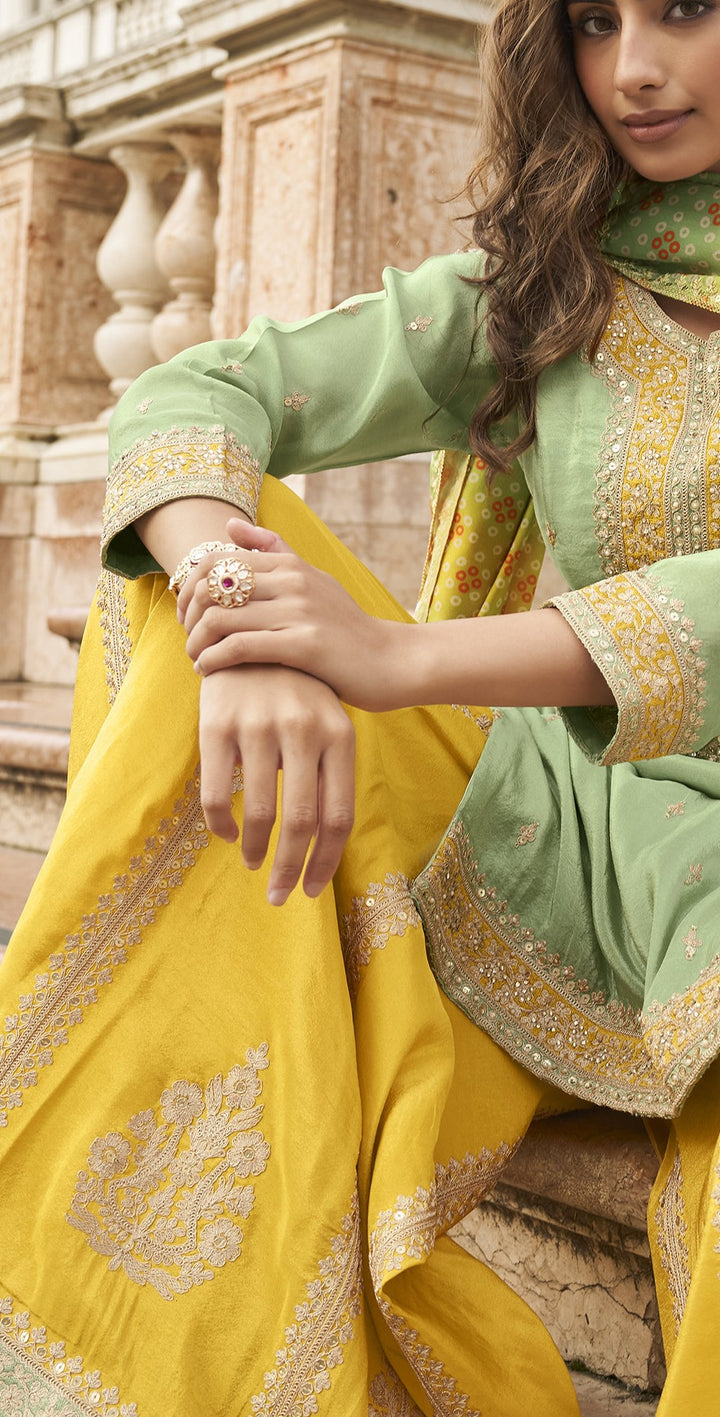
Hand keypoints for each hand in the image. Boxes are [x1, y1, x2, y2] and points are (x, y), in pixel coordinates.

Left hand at [182, 520, 415, 711]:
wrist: (391, 660)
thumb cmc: (345, 626)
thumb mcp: (313, 579)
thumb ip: (273, 550)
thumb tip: (231, 525)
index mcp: (290, 564)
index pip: (216, 561)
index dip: (189, 586)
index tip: (187, 613)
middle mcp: (293, 581)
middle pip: (212, 588)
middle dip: (188, 616)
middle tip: (188, 638)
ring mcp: (299, 612)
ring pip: (221, 619)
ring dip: (196, 643)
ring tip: (197, 658)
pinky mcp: (304, 645)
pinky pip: (240, 647)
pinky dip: (214, 660)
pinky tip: (209, 671)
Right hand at [199, 664, 354, 904]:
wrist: (248, 632)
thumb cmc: (295, 692)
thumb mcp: (325, 723)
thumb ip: (328, 774)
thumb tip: (322, 845)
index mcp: (340, 735)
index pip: (339, 815)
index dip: (325, 861)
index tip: (312, 890)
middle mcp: (303, 729)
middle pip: (302, 821)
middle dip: (291, 869)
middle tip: (280, 896)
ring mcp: (260, 725)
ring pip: (261, 813)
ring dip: (256, 850)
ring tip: (253, 862)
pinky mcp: (219, 723)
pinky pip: (219, 793)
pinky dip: (222, 825)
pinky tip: (226, 834)